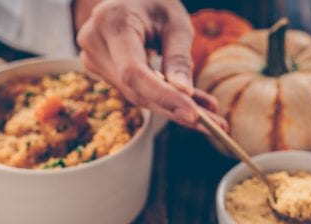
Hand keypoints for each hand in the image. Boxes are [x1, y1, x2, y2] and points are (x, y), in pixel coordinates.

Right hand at [75, 0, 226, 129]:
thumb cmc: (153, 0)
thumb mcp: (174, 20)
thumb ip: (178, 56)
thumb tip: (183, 93)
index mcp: (111, 23)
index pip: (135, 73)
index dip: (163, 96)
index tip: (194, 114)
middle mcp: (96, 46)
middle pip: (139, 92)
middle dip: (178, 111)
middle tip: (214, 125)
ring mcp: (96, 62)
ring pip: (140, 98)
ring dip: (176, 110)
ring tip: (212, 117)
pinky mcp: (105, 73)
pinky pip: (138, 93)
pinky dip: (166, 101)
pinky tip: (194, 108)